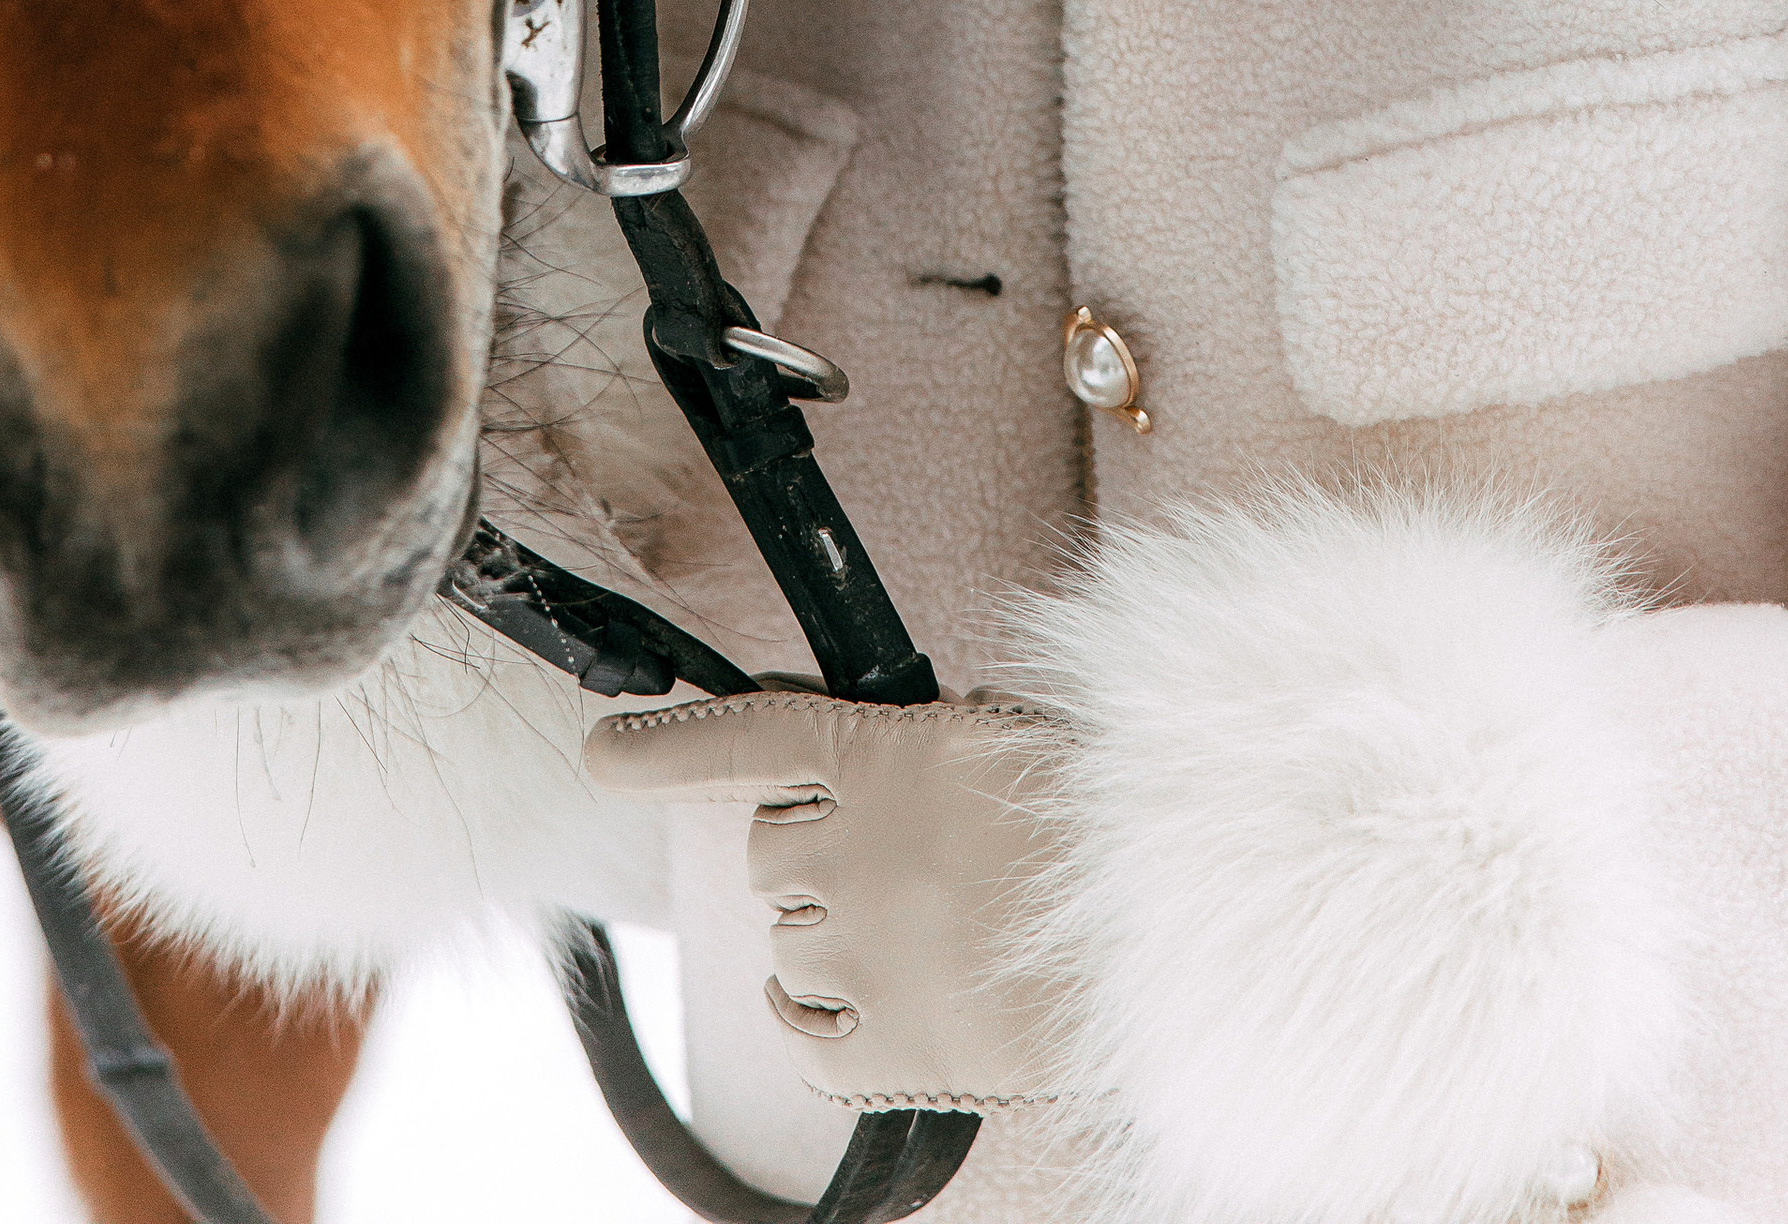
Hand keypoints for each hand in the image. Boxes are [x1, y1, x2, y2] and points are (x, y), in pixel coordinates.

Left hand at [586, 687, 1066, 1111]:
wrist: (1187, 917)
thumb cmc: (1095, 815)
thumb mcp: (998, 738)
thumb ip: (904, 754)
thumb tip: (834, 784)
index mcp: (889, 753)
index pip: (745, 739)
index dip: (665, 751)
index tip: (600, 754)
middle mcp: (861, 849)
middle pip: (768, 857)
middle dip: (816, 860)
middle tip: (905, 866)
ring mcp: (874, 954)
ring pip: (785, 952)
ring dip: (832, 945)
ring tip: (926, 937)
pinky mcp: (901, 1048)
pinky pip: (807, 1043)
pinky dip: (823, 1028)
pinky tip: (877, 1008)